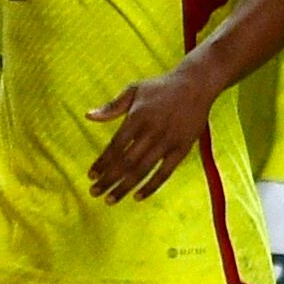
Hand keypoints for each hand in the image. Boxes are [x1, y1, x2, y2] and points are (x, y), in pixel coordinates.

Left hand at [86, 65, 214, 201]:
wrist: (196, 84)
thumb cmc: (160, 87)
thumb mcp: (134, 90)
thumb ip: (112, 106)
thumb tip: (88, 116)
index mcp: (137, 117)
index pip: (115, 146)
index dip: (102, 163)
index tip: (90, 175)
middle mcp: (152, 131)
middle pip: (126, 162)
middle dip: (108, 179)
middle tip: (94, 192)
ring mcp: (168, 141)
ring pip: (142, 170)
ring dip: (125, 187)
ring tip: (110, 199)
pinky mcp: (182, 149)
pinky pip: (165, 173)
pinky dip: (151, 187)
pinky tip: (137, 197)